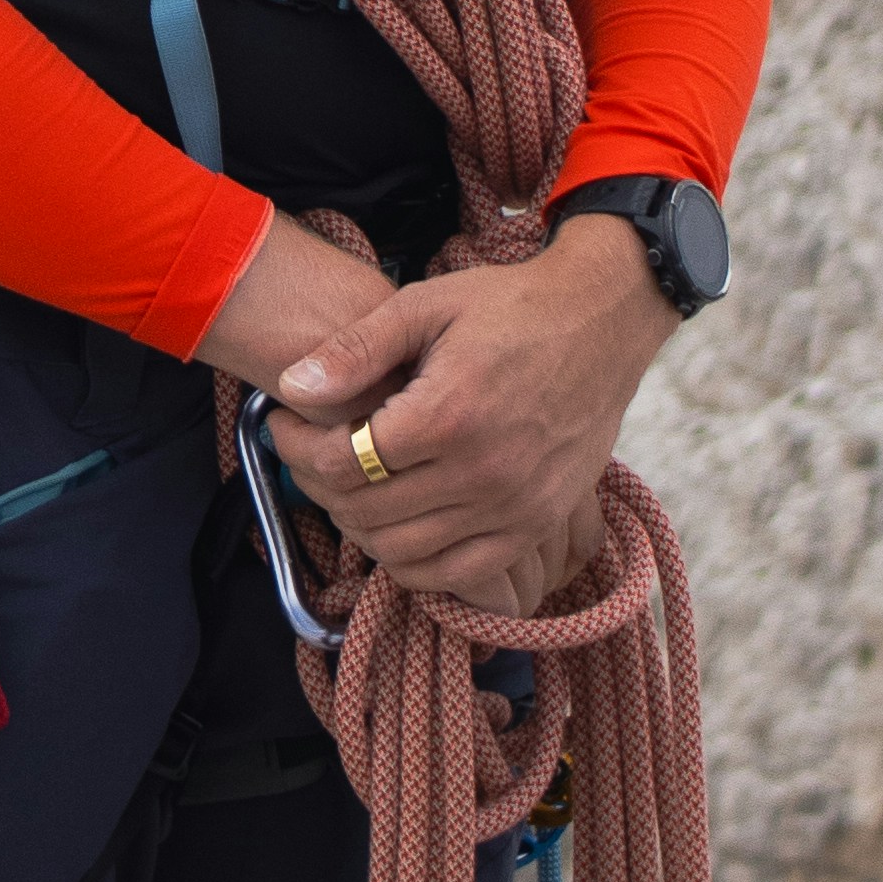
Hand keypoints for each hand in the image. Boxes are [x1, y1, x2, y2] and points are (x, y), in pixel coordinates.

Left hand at [258, 220, 668, 616]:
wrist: (601, 323)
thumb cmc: (509, 307)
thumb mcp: (425, 306)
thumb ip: (356, 349)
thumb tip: (292, 385)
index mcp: (448, 415)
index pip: (343, 463)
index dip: (296, 448)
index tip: (282, 424)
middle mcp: (482, 473)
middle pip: (367, 512)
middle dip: (319, 487)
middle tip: (308, 456)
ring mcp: (515, 507)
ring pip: (405, 551)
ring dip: (361, 527)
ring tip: (349, 488)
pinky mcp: (537, 524)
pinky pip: (459, 575)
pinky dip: (416, 565)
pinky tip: (397, 529)